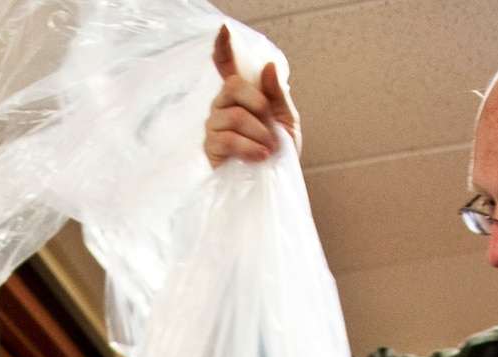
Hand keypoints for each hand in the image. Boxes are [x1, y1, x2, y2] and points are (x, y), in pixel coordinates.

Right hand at [204, 23, 299, 168]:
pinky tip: (260, 156)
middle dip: (258, 105)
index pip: (226, 66)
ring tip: (270, 150)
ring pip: (234, 115)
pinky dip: (248, 147)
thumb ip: (278, 95)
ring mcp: (214, 126)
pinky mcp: (211, 149)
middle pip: (232, 86)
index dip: (223, 48)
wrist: (274, 185)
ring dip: (258, 133)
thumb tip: (269, 66)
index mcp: (241, 95)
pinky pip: (227, 139)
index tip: (223, 30)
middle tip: (272, 128)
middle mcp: (222, 106)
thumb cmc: (279, 153)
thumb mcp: (286, 121)